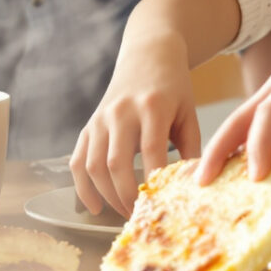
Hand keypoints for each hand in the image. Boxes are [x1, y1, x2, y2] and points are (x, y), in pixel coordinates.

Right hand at [71, 40, 199, 217]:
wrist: (147, 55)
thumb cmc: (173, 87)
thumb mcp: (189, 113)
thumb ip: (191, 148)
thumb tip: (192, 187)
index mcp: (152, 106)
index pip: (151, 150)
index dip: (154, 181)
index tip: (162, 204)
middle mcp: (121, 112)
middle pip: (117, 163)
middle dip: (127, 196)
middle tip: (141, 214)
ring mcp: (101, 119)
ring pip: (94, 165)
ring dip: (107, 195)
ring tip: (124, 212)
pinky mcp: (89, 125)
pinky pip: (78, 160)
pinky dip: (82, 186)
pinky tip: (95, 205)